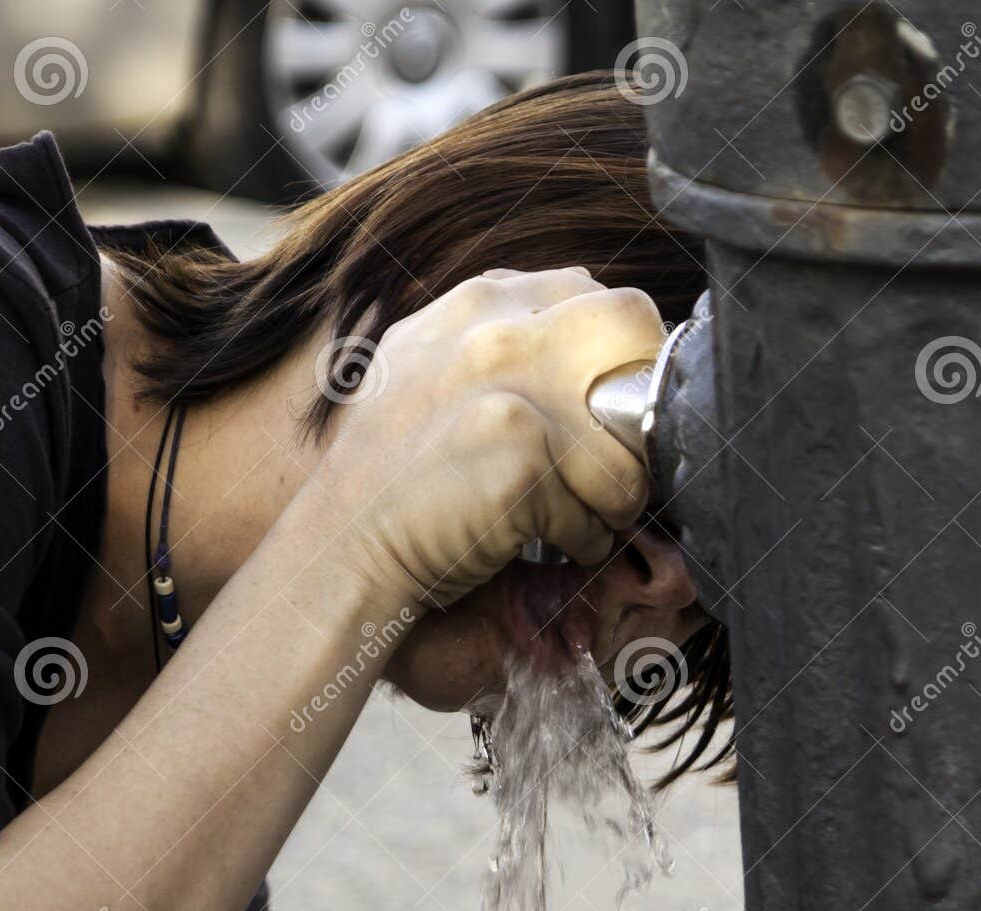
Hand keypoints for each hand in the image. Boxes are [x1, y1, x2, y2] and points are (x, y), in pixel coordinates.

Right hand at [317, 268, 662, 608]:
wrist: (341, 544)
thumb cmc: (393, 475)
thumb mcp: (429, 366)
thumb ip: (500, 337)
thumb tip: (589, 347)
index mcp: (480, 299)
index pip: (599, 297)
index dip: (618, 360)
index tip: (606, 412)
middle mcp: (499, 331)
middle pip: (632, 332)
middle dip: (639, 406)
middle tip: (619, 458)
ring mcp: (512, 395)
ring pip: (627, 447)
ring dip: (615, 497)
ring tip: (580, 517)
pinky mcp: (523, 464)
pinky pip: (595, 512)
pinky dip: (582, 542)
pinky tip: (545, 543)